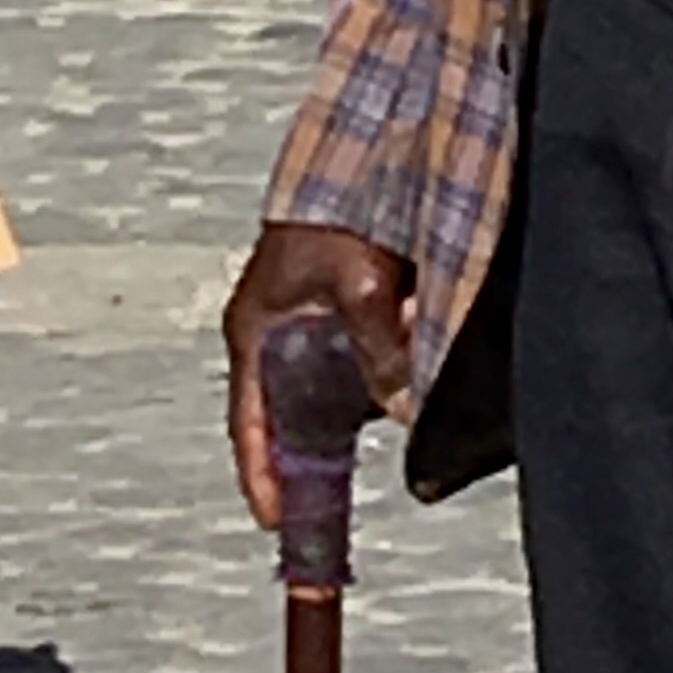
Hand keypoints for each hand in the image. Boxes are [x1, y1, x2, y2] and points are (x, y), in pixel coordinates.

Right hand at [224, 222, 414, 528]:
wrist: (363, 153)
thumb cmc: (335, 209)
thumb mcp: (353, 284)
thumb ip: (376, 347)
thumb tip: (400, 408)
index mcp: (256, 333)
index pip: (250, 423)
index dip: (260, 475)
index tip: (275, 520)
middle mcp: (281, 337)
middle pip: (295, 419)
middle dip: (320, 458)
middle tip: (333, 510)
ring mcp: (314, 326)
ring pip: (338, 391)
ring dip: (370, 403)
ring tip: (400, 400)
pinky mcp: (350, 313)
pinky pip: (369, 359)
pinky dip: (393, 368)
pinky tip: (421, 350)